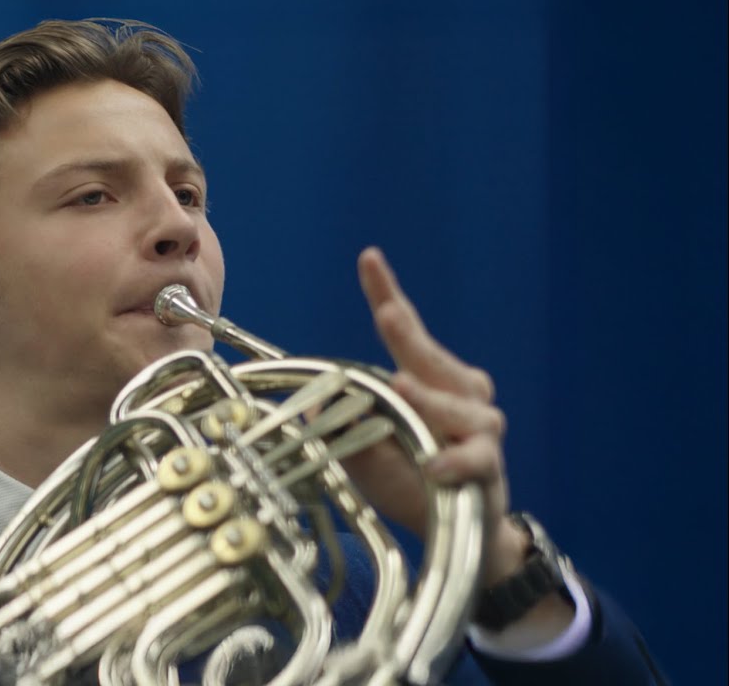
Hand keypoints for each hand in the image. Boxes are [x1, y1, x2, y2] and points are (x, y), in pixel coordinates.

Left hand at [344, 246, 526, 585]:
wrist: (462, 536)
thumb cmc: (408, 480)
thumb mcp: (361, 450)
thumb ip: (338, 421)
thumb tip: (305, 400)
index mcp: (427, 379)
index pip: (406, 330)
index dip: (387, 292)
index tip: (369, 258)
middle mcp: (459, 394)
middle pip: (432, 358)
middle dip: (408, 335)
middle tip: (386, 312)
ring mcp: (478, 429)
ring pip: (458, 406)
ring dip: (429, 401)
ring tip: (402, 390)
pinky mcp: (489, 467)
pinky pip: (475, 458)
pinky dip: (455, 459)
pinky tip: (434, 464)